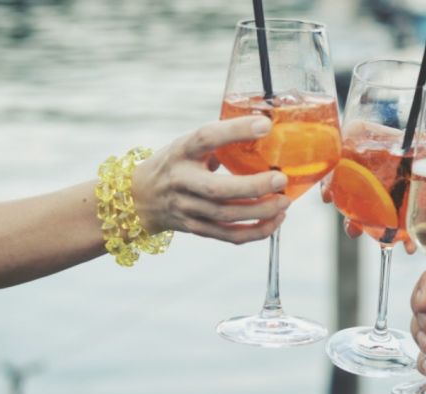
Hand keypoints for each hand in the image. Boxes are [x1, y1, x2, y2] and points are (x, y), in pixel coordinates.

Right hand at [132, 116, 289, 243]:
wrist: (141, 197)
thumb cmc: (176, 164)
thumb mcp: (188, 145)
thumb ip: (219, 142)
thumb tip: (266, 130)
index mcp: (181, 151)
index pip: (206, 138)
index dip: (235, 131)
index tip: (265, 126)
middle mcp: (181, 181)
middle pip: (217, 189)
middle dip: (254, 187)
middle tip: (281, 179)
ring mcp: (187, 208)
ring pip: (227, 215)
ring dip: (261, 211)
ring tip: (284, 201)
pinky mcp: (196, 228)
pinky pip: (230, 235)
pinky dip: (257, 231)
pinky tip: (275, 220)